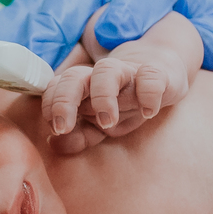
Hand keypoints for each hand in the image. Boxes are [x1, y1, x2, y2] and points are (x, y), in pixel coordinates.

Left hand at [41, 45, 189, 154]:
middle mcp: (101, 76)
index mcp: (84, 85)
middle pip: (74, 76)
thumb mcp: (100, 125)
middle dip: (64, 101)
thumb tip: (54, 143)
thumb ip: (78, 136)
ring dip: (102, 96)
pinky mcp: (156, 73)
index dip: (51, 105)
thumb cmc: (124, 104)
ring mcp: (128, 72)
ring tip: (107, 122)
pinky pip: (150, 75)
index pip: (56, 87)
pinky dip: (148, 93)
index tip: (56, 129)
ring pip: (107, 70)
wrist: (161, 77)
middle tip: (63, 128)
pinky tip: (148, 112)